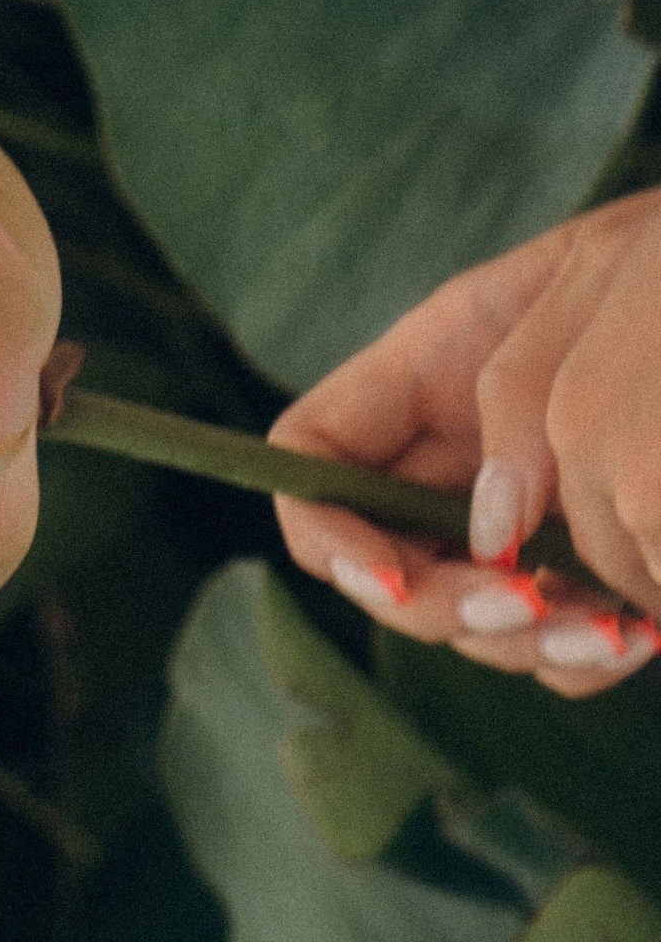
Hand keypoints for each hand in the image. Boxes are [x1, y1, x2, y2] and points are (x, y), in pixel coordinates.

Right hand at [267, 191, 660, 696]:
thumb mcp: (590, 284)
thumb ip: (520, 389)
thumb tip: (494, 530)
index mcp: (423, 374)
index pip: (314, 460)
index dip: (327, 530)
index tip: (391, 578)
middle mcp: (450, 457)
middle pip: (387, 566)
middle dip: (442, 606)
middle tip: (528, 604)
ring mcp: (511, 518)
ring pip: (469, 619)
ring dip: (526, 647)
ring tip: (614, 632)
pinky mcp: (578, 564)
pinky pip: (550, 637)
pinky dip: (584, 658)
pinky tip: (640, 634)